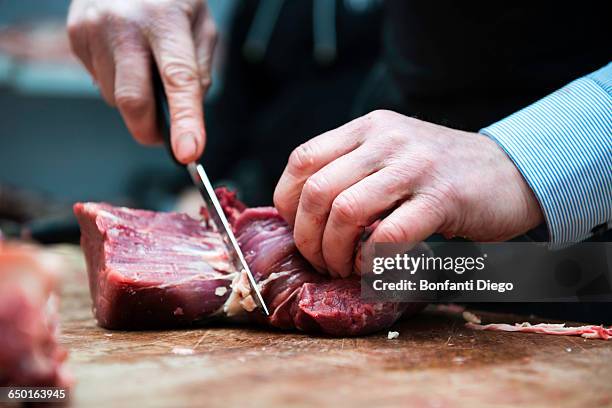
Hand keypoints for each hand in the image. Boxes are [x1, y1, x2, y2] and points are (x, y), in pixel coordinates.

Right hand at [67, 0, 216, 162]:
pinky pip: (100, 84)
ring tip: (145, 69)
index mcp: (164, 19)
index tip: (189, 152)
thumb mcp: (201, 24)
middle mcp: (124, 25)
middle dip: (149, 131)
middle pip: (133, 101)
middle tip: (162, 136)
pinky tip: (125, 58)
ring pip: (115, 98)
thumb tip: (188, 116)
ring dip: (136, 101)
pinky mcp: (75, 38)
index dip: (185, 121)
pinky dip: (118, 84)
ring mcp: (93, 31)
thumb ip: (199, 71)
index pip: (178, 80)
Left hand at [274, 110, 543, 277]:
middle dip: (307, 238)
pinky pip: (388, 234)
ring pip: (346, 212)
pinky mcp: (443, 198)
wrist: (508, 172)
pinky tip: (372, 268)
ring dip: (335, 253)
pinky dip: (371, 260)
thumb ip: (350, 169)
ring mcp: (415, 166)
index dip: (286, 201)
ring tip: (343, 268)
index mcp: (367, 128)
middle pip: (317, 191)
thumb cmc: (439, 173)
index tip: (295, 229)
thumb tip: (301, 212)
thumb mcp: (390, 153)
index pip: (302, 160)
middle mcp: (386, 140)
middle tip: (320, 262)